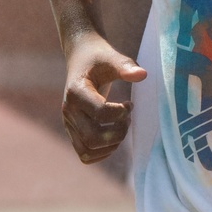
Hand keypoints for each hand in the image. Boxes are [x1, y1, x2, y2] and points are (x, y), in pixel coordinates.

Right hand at [62, 30, 146, 163]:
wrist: (82, 58)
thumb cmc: (99, 58)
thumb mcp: (112, 57)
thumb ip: (126, 66)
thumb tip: (143, 75)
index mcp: (76, 92)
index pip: (99, 113)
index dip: (121, 112)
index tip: (130, 104)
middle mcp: (68, 111)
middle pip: (92, 138)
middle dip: (117, 133)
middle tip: (127, 119)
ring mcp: (69, 123)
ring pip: (87, 151)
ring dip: (111, 146)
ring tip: (121, 128)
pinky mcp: (73, 131)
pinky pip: (85, 154)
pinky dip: (102, 153)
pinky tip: (114, 137)